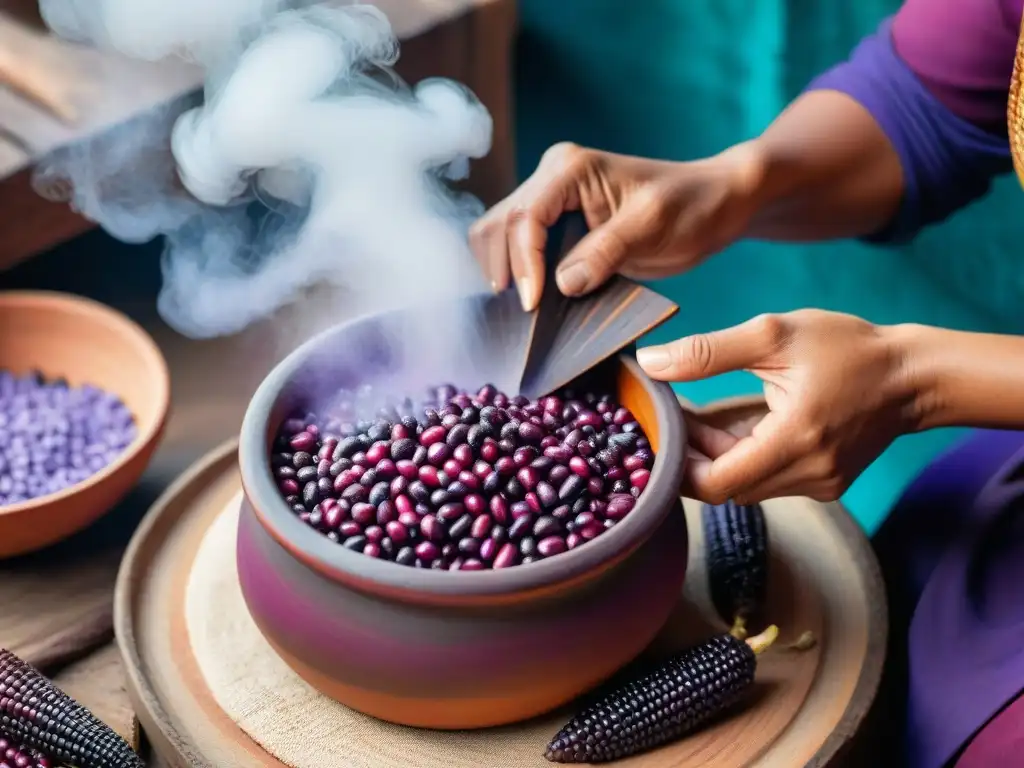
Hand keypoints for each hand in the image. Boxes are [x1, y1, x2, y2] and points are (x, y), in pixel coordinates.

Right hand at [469, 141, 765, 310]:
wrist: (713, 204)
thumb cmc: (691, 207)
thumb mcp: (652, 228)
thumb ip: (605, 251)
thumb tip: (561, 283)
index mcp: (570, 170)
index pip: (525, 218)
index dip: (523, 264)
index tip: (533, 306)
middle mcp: (551, 178)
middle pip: (499, 224)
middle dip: (504, 269)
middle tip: (524, 315)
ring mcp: (550, 200)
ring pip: (498, 234)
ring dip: (503, 272)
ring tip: (525, 311)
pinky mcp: (556, 224)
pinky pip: (517, 247)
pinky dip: (515, 273)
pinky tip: (530, 300)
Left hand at [638, 310, 921, 502]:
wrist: (913, 375)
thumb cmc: (846, 348)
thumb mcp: (774, 335)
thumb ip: (707, 352)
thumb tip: (651, 363)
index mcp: (795, 441)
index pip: (716, 483)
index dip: (678, 466)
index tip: (658, 433)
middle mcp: (809, 474)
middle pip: (725, 488)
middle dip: (690, 458)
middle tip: (667, 419)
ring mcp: (818, 483)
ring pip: (743, 486)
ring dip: (711, 458)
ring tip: (690, 417)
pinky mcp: (822, 482)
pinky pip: (765, 480)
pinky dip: (738, 458)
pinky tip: (721, 429)